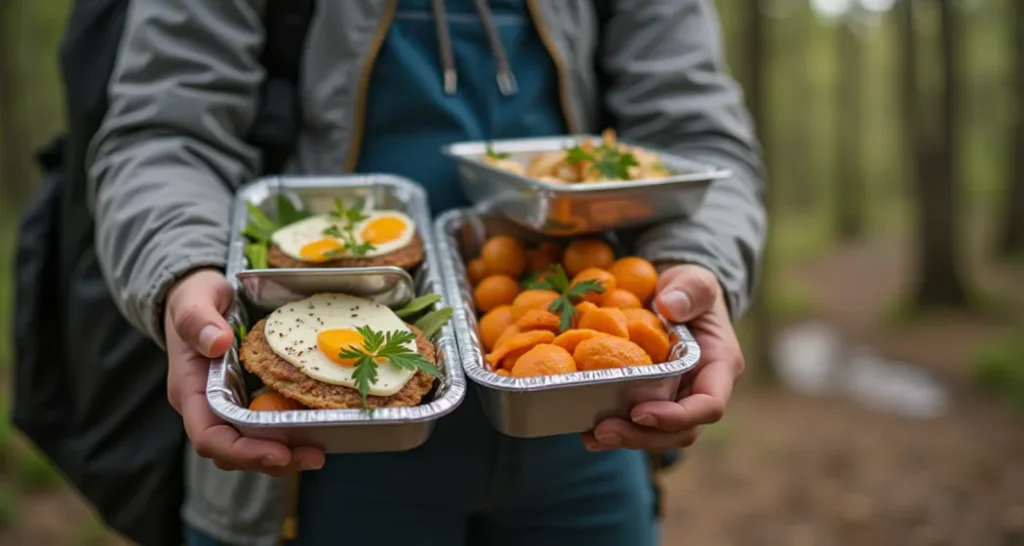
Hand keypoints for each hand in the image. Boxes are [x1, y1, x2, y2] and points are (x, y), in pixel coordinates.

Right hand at [164, 268, 324, 474]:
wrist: (200, 296)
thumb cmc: (195, 297)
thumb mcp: (194, 299)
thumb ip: (197, 319)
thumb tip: (217, 343)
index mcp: (191, 389)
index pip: (209, 437)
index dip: (243, 451)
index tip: (279, 452)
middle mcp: (207, 406)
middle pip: (234, 451)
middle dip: (272, 459)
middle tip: (315, 456)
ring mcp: (227, 405)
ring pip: (251, 445)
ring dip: (285, 453)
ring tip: (319, 451)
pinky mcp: (247, 400)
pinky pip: (265, 427)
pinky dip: (288, 434)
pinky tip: (316, 430)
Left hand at [582, 264, 743, 450]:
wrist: (674, 296)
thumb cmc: (688, 288)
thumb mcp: (694, 280)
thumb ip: (691, 289)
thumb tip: (670, 306)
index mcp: (719, 366)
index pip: (709, 405)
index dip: (676, 417)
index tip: (640, 412)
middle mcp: (700, 391)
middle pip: (680, 431)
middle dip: (643, 436)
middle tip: (603, 431)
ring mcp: (676, 400)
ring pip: (658, 435)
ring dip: (625, 439)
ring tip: (590, 436)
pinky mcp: (653, 400)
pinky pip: (637, 424)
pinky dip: (614, 430)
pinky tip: (585, 431)